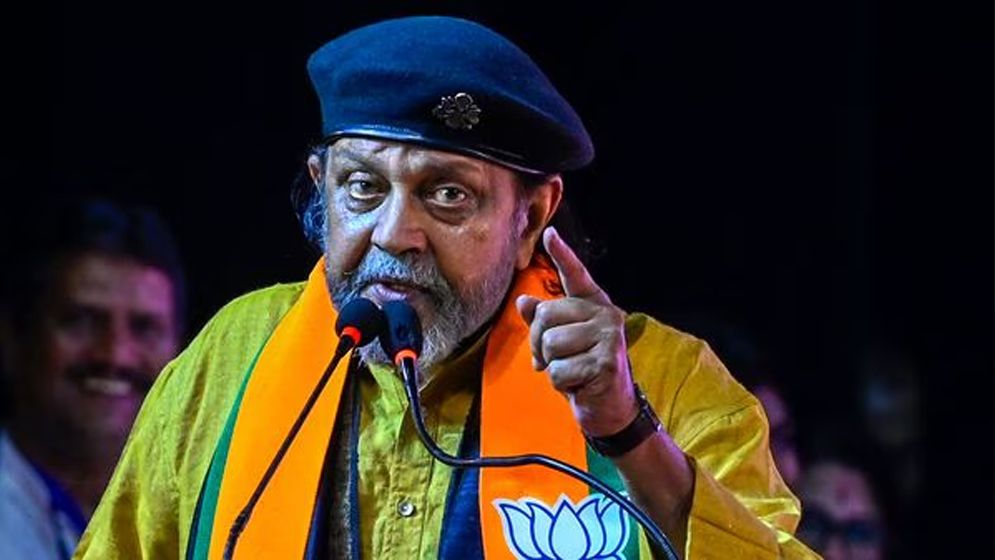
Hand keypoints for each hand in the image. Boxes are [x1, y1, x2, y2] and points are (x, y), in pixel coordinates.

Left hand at [516, 227, 638, 436]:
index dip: (562, 255)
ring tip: (572, 371)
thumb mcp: (561, 344)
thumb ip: (545, 323)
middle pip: (545, 317)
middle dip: (539, 344)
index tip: (550, 233)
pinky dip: (562, 384)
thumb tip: (522, 301)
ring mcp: (608, 336)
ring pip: (550, 344)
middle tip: (553, 360)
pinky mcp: (606, 361)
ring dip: (552, 366)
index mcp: (593, 305)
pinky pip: (560, 370)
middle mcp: (604, 314)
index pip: (575, 276)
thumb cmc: (583, 370)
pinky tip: (580, 384)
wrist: (610, 408)